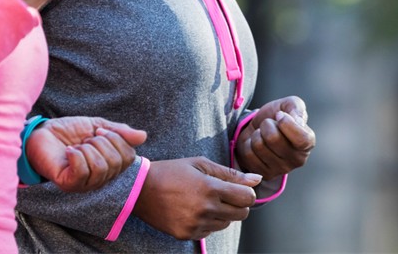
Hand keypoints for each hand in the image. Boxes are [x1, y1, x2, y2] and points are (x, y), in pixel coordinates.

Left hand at [26, 117, 146, 192]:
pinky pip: (82, 172)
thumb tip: (143, 136)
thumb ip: (119, 132)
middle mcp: (100, 177)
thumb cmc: (68, 131)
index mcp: (110, 164)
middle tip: (84, 139)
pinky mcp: (69, 184)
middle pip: (115, 162)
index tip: (98, 131)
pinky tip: (68, 151)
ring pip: (100, 167)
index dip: (116, 139)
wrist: (42, 132)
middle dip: (100, 142)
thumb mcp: (97, 125)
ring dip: (87, 149)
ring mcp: (85, 183)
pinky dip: (76, 156)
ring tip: (76, 147)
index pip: (128, 157)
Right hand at [133, 157, 261, 240]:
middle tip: (222, 194)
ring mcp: (195, 224)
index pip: (247, 198)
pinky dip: (208, 222)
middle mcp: (205, 208)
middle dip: (238, 204)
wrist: (140, 189)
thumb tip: (257, 179)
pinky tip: (193, 210)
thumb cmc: (172, 172)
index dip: (246, 192)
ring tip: (204, 200)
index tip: (238, 188)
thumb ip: (230, 173)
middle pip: (242, 214)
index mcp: (210, 188)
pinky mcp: (187, 234)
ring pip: (226, 223)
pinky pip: (210, 231)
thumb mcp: (200, 164)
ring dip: (222, 213)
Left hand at [235, 96, 315, 180]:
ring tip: (262, 134)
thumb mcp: (289, 104)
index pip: (301, 139)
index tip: (279, 115)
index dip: (286, 123)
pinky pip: (248, 155)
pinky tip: (255, 145)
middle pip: (273, 138)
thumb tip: (297, 121)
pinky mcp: (264, 174)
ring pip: (259, 146)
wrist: (259, 127)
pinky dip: (248, 145)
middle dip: (266, 125)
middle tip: (269, 124)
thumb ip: (296, 107)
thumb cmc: (276, 116)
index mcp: (308, 143)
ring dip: (257, 134)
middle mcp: (298, 160)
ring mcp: (281, 169)